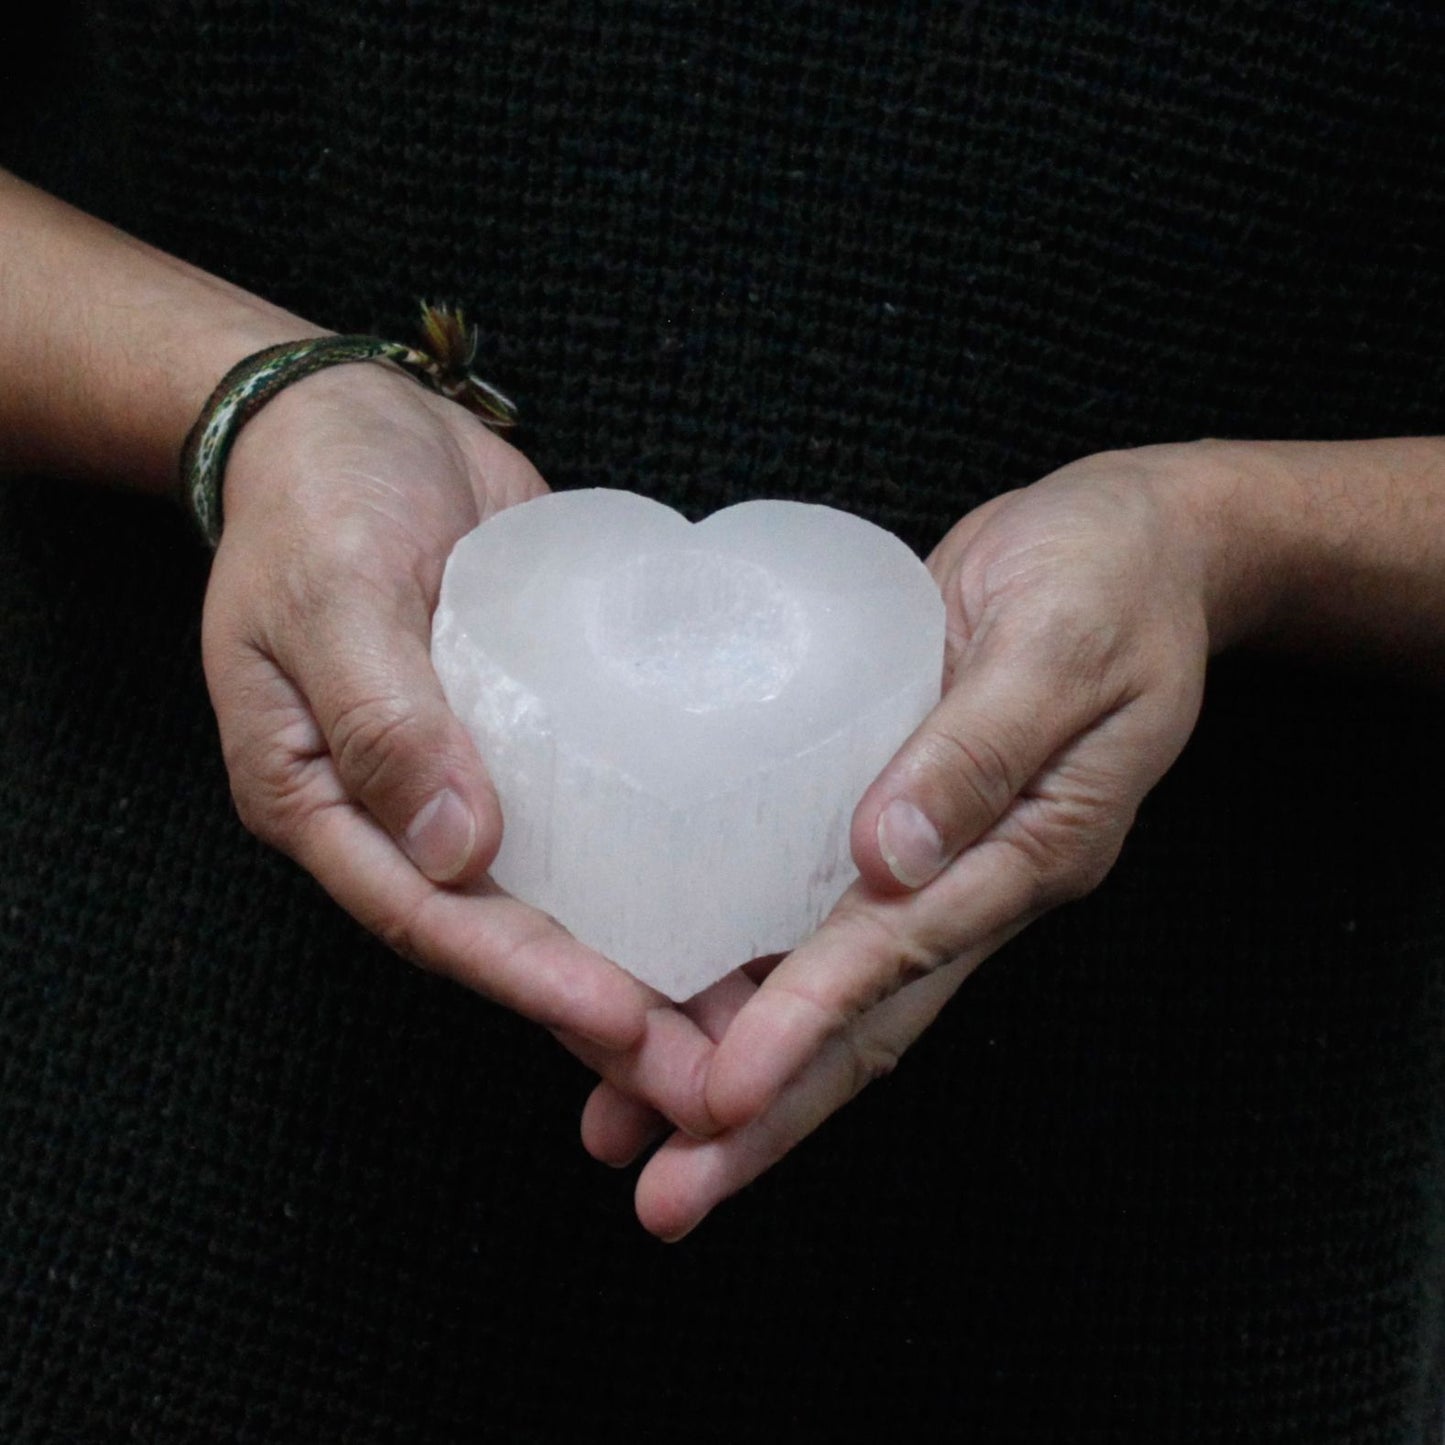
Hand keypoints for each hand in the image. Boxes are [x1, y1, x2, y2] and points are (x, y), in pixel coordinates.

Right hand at [201, 364, 721, 1122]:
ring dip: (648, 968)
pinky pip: (602, 819)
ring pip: (566, 898)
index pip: (426, 917)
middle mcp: (406, 812)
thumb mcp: (327, 593)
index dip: (522, 976)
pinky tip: (733, 913)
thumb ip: (383, 718)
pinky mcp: (546, 732)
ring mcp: (482, 776)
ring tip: (744, 1029)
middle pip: (506, 937)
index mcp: (324, 801)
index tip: (619, 1021)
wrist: (361, 423)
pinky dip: (659, 874)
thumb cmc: (316, 497)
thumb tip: (456, 847)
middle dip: (602, 1016)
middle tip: (708, 1077)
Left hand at [582, 443, 1229, 1236]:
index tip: (719, 1094)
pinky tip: (668, 1003)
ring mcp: (930, 855)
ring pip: (830, 990)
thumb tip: (889, 854)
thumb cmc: (1112, 578)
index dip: (809, 1027)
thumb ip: (980, 746)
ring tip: (630, 1132)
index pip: (903, 958)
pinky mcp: (888, 813)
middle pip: (865, 1023)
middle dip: (766, 1114)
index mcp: (1030, 850)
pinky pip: (811, 912)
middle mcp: (972, 879)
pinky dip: (745, 974)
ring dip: (738, 1070)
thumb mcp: (1059, 643)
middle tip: (665, 1197)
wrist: (1128, 545)